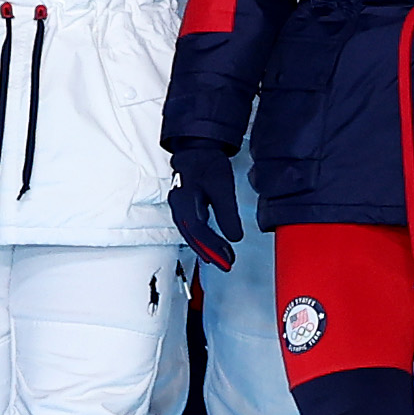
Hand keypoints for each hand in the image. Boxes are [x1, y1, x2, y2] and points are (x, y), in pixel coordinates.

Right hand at [167, 147, 241, 273]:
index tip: (228, 258)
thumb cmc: (208, 164)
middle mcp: (178, 207)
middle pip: (193, 237)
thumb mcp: (223, 187)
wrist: (197, 149)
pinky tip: (211, 246)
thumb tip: (235, 237)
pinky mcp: (184, 208)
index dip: (214, 247)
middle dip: (210, 253)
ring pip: (191, 234)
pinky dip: (202, 239)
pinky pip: (191, 228)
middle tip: (227, 265)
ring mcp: (179, 208)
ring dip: (206, 248)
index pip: (199, 231)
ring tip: (221, 260)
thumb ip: (228, 213)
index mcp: (186, 201)